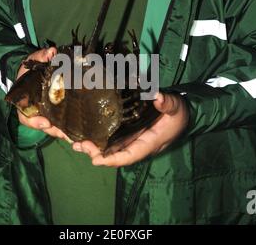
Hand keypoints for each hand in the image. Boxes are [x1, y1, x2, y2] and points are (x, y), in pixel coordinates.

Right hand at [16, 47, 70, 141]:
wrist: (37, 72)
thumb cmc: (31, 69)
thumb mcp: (32, 60)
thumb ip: (40, 56)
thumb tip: (52, 52)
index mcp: (26, 103)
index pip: (26, 118)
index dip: (35, 122)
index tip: (46, 123)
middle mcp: (38, 112)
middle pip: (45, 127)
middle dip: (56, 131)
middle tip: (66, 134)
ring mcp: (50, 114)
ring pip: (56, 128)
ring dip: (67, 133)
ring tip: (79, 136)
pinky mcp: (62, 112)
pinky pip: (66, 123)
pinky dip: (74, 129)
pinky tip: (85, 132)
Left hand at [72, 92, 188, 166]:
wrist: (181, 112)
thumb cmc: (178, 113)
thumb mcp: (175, 107)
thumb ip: (167, 103)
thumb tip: (157, 96)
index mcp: (148, 143)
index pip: (129, 156)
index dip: (112, 159)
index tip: (96, 160)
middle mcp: (136, 144)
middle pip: (113, 154)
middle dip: (96, 153)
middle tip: (79, 145)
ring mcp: (130, 138)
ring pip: (109, 147)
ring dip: (92, 147)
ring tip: (74, 142)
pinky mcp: (126, 130)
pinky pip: (110, 137)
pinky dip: (96, 137)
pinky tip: (82, 134)